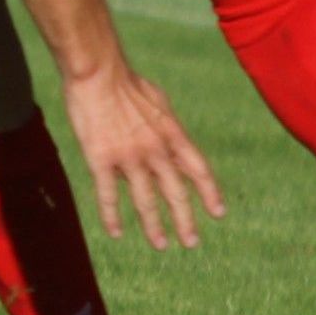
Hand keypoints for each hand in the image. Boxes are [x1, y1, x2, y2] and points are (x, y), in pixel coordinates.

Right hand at [63, 63, 223, 249]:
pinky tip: (116, 233)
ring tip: (161, 244)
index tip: (218, 213)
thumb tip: (170, 142)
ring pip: (145, 200)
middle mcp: (155, 149)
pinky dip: (112, 216)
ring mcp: (128, 157)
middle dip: (185, 220)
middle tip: (192, 242)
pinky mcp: (101, 159)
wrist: (97, 70)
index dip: (210, 193)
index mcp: (171, 133)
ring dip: (154, 226)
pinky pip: (108, 195)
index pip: (198, 170)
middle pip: (176, 192)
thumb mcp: (157, 100)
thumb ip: (164, 126)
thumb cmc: (124, 80)